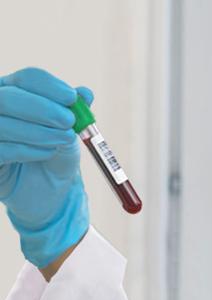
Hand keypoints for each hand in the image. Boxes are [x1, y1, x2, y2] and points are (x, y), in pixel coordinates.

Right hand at [0, 67, 92, 267]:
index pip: (28, 78)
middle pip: (10, 96)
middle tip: (68, 122)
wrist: (48, 191)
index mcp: (18, 92)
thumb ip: (77, 111)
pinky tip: (46, 154)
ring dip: (39, 131)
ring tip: (62, 140)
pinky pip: (3, 149)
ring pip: (4, 123)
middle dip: (43, 108)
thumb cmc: (56, 155)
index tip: (73, 98)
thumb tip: (86, 93)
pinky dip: (28, 150)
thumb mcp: (70, 132)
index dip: (51, 87)